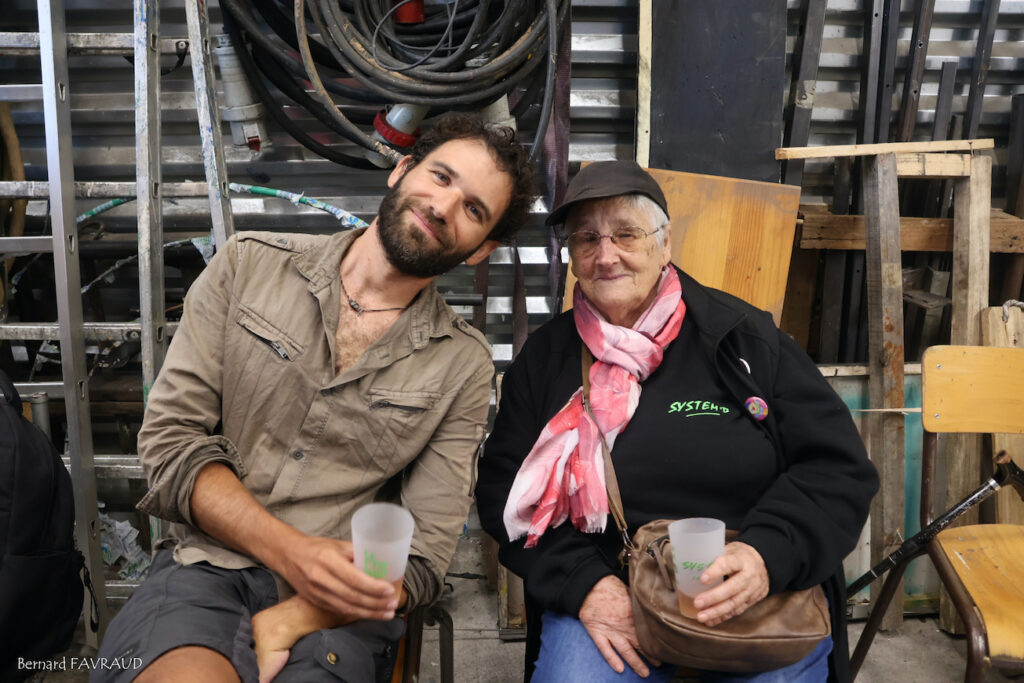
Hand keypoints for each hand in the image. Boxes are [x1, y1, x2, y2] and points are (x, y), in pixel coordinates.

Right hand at [278, 535, 399, 620]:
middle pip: (352, 596)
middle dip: (375, 603)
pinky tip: (370, 614)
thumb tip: (381, 561)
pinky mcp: (315, 602)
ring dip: (369, 613)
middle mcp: (320, 578)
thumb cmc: (316, 548)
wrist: (288, 556)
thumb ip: (357, 553)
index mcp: (327, 560)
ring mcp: (316, 593)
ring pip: (346, 607)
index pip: (353, 578)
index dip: (373, 587)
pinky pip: (339, 610)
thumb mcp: (337, 545)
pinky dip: (357, 614)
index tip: (389, 589)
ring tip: (387, 613)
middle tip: (393, 605)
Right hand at [579, 575, 659, 676]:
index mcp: (632, 615)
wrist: (589, 585)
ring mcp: (610, 631)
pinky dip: (612, 659)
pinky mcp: (597, 633)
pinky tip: (619, 669)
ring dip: (635, 663)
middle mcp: (623, 625)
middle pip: (639, 644)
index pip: (647, 632)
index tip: (664, 648)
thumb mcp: (630, 592)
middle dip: (650, 655)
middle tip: (658, 664)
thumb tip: (653, 609)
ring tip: (644, 673)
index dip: (656, 641)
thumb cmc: (609, 587)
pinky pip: (605, 649)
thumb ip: (639, 604)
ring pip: (625, 650)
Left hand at [692, 541, 768, 626]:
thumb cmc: (740, 555)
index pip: (728, 564)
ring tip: (701, 616)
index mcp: (742, 559)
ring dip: (716, 612)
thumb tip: (691, 564)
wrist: (764, 563)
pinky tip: (710, 620)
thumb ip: (715, 556)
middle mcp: (749, 576)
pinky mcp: (753, 601)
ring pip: (734, 603)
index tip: (702, 579)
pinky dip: (722, 617)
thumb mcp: (731, 549)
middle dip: (713, 597)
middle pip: (732, 588)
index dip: (715, 571)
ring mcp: (753, 590)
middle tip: (698, 603)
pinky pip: (737, 611)